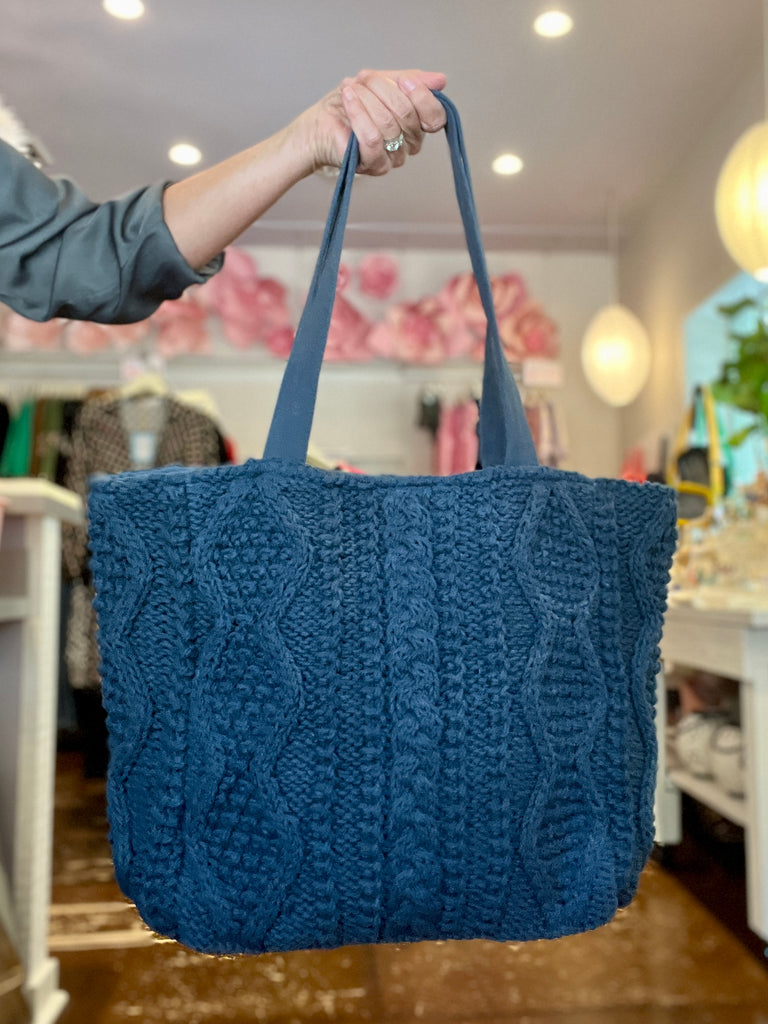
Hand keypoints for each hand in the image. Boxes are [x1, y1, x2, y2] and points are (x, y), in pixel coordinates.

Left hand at [295, 69, 447, 175]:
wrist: (320, 121)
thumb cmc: (351, 104)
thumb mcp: (384, 82)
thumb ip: (411, 80)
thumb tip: (441, 80)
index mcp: (416, 126)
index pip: (435, 117)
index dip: (422, 97)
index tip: (403, 80)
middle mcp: (407, 146)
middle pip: (408, 116)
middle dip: (384, 90)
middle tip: (365, 77)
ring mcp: (390, 158)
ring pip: (388, 126)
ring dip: (367, 99)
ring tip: (351, 88)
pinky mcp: (371, 165)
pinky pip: (372, 139)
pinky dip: (358, 113)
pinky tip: (348, 97)